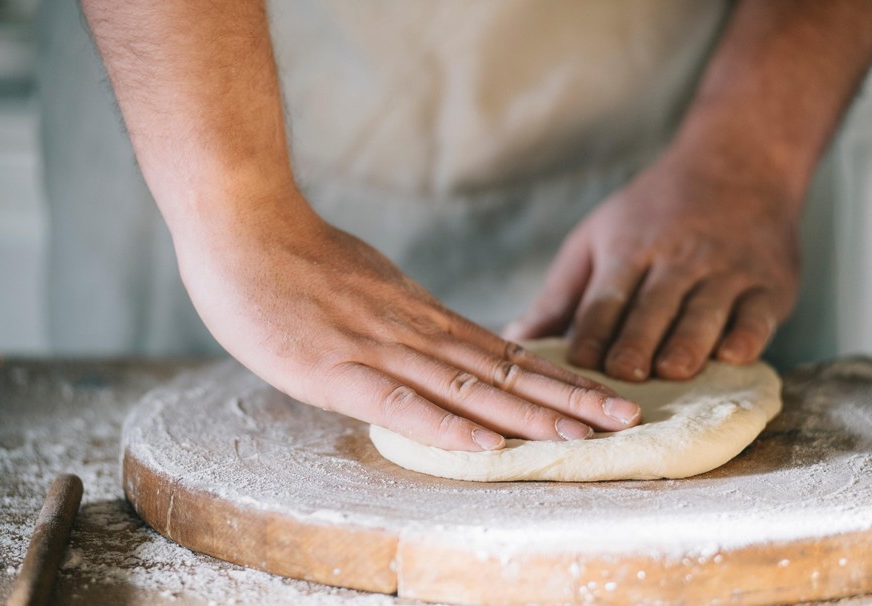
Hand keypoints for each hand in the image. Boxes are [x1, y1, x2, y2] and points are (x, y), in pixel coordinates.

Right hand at [174, 190, 641, 451]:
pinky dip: (447, 426)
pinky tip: (486, 446)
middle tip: (627, 418)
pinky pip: (400, 404)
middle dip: (569, 399)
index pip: (505, 354)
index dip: (557, 379)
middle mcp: (416, 333)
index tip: (602, 396)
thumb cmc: (295, 258)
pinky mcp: (338, 370)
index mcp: (423, 317)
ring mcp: (380, 350)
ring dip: (530, 415)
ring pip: (469, 388)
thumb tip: (430, 343)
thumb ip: (401, 320)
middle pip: (506, 373)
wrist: (244, 223)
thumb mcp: (367, 287)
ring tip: (585, 435)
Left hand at [504, 149, 800, 380]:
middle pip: (653, 307)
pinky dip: (747, 334)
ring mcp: (727, 272)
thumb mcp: (597, 237)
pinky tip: (733, 355)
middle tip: (622, 375)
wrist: (739, 164)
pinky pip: (758, 314)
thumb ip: (560, 295)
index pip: (606, 297)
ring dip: (688, 342)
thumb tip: (517, 340)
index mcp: (630, 249)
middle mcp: (678, 260)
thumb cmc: (653, 212)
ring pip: (704, 312)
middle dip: (637, 341)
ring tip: (671, 371)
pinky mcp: (769, 286)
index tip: (579, 365)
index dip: (593, 331)